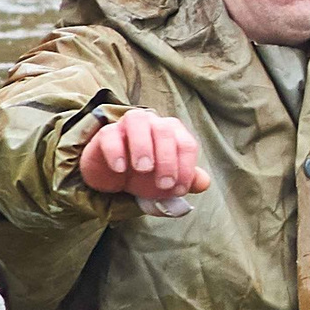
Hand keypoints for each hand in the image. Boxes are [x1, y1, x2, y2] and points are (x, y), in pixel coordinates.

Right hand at [79, 109, 212, 203]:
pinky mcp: (106, 134)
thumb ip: (187, 181)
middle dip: (167, 158)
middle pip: (164, 130)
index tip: (178, 189)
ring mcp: (128, 125)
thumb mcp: (168, 183)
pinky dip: (116, 150)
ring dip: (143, 145)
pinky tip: (120, 168)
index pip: (186, 144)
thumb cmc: (147, 176)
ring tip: (143, 169)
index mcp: (174, 134)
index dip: (186, 167)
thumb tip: (204, 183)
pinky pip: (109, 133)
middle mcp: (153, 124)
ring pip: (137, 120)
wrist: (114, 178)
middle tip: (164, 184)